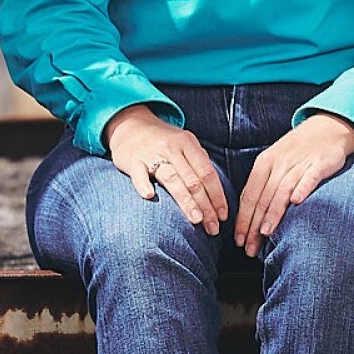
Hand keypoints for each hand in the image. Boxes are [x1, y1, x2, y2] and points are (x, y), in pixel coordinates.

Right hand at [101, 104, 227, 232]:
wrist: (130, 125)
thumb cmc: (162, 140)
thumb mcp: (184, 142)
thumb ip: (199, 161)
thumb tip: (217, 189)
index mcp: (188, 143)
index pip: (207, 172)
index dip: (217, 195)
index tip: (223, 215)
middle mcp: (172, 147)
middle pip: (193, 180)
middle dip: (206, 206)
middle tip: (213, 228)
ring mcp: (151, 153)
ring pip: (172, 179)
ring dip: (186, 201)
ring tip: (196, 220)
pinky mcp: (132, 160)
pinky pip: (139, 174)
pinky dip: (144, 184)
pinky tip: (149, 196)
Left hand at [234, 113, 353, 257]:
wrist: (327, 128)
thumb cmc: (298, 151)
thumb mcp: (275, 162)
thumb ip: (264, 185)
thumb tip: (251, 216)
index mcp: (264, 163)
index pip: (249, 195)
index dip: (243, 219)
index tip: (238, 239)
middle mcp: (279, 163)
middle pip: (262, 197)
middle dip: (253, 224)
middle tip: (248, 247)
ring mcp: (299, 163)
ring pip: (282, 190)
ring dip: (273, 212)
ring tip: (265, 232)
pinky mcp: (319, 163)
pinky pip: (309, 177)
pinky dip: (302, 188)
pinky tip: (296, 202)